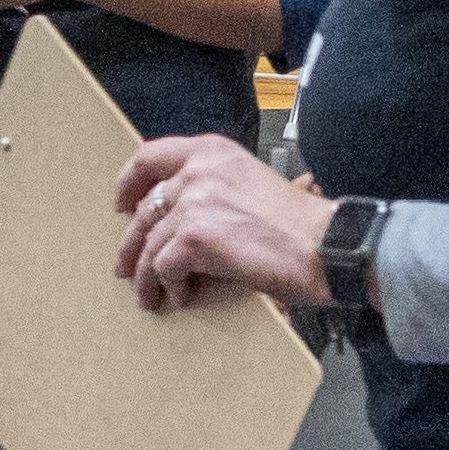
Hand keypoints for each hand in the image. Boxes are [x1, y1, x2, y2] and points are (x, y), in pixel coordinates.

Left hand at [113, 132, 333, 311]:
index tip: (120, 204)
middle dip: (130, 243)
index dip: (128, 182)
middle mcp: (199, 170)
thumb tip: (180, 216)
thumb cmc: (299, 226)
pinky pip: (162, 266)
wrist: (328, 246)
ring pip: (148, 243)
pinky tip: (177, 297)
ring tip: (148, 294)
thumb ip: (214, 188)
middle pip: (143, 208)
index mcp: (214, 152)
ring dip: (145, 274)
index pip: (150, 156)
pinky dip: (166, 286)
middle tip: (125, 265)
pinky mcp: (195, 237)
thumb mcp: (251, 185)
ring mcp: (195, 201)